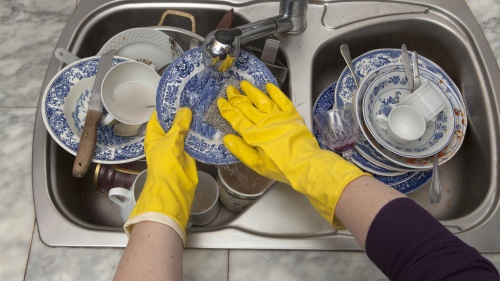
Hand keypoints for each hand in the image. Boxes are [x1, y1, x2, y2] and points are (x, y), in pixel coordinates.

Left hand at [124, 108, 196, 245]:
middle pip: (173, 122)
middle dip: (182, 112)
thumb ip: (179, 124)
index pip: (159, 116)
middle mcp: (165, 139)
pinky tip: (207, 122)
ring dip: (192, 122)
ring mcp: (177, 146)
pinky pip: (194, 140)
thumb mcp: (170, 140)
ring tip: (203, 106)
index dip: (167, 105)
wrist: (174, 187)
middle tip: (195, 97)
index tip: (178, 93)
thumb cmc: (165, 163)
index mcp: (154, 135)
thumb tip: (186, 110)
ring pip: (185, 131)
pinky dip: (199, 133)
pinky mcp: (189, 153)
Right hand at [217, 81, 367, 225]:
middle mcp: (264, 122)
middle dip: (236, 97)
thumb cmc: (280, 167)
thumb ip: (240, 150)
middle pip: (247, 106)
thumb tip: (226, 137)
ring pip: (262, 100)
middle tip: (229, 89)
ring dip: (252, 91)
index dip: (227, 109)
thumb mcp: (256, 164)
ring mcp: (278, 116)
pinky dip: (275, 92)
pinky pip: (281, 100)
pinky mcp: (291, 115)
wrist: (305, 164)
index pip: (236, 118)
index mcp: (254, 134)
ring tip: (244, 84)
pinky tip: (268, 86)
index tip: (220, 101)